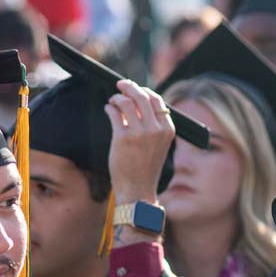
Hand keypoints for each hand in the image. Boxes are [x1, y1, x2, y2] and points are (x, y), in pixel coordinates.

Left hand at [104, 79, 175, 204]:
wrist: (138, 191)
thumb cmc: (145, 169)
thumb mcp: (157, 145)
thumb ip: (152, 125)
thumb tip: (136, 102)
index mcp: (167, 130)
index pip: (157, 100)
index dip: (144, 91)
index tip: (134, 89)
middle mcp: (156, 129)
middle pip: (141, 96)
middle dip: (129, 87)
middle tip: (120, 85)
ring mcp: (139, 133)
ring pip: (127, 102)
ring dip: (117, 98)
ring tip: (112, 101)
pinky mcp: (123, 138)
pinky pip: (114, 113)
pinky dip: (109, 108)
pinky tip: (108, 109)